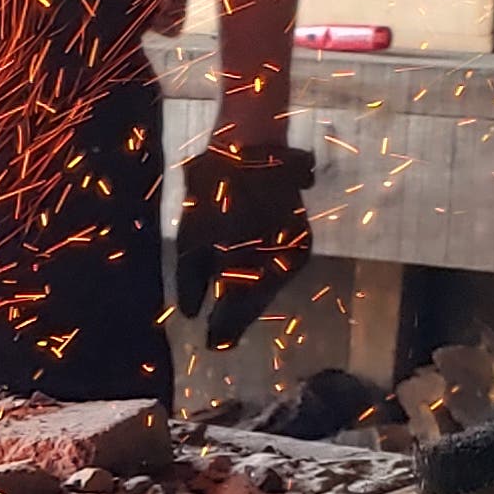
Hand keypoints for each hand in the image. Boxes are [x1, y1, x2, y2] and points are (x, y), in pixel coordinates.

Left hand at [173, 138, 314, 345]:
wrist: (253, 149)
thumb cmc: (214, 191)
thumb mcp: (191, 236)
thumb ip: (191, 278)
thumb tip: (192, 314)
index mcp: (249, 266)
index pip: (235, 311)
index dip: (222, 330)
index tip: (212, 344)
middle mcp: (278, 265)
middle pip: (256, 303)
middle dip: (237, 319)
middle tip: (221, 339)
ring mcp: (294, 252)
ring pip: (271, 288)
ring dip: (252, 300)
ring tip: (232, 312)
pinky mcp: (302, 239)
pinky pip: (281, 269)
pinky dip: (265, 278)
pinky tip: (250, 282)